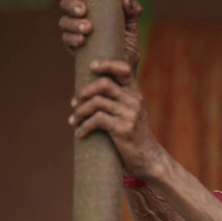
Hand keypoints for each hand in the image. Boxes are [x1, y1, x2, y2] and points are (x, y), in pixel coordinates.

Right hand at [58, 0, 142, 67]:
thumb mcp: (132, 26)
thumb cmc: (127, 43)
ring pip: (64, 22)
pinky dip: (73, 39)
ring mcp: (74, 32)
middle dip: (71, 6)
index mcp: (90, 7)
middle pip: (65, 5)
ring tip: (87, 29)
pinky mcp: (73, 48)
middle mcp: (79, 18)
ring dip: (73, 23)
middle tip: (83, 11)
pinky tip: (82, 40)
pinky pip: (67, 41)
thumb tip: (125, 0)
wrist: (124, 68)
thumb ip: (133, 11)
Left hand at [69, 59, 161, 177]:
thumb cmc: (133, 134)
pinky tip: (80, 134)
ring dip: (80, 112)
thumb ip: (116, 99)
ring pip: (96, 102)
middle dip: (84, 92)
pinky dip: (84, 127)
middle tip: (75, 103)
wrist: (147, 157)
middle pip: (103, 84)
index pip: (124, 69)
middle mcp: (135, 100)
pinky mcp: (123, 129)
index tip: (91, 67)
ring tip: (74, 121)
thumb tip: (86, 91)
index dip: (106, 64)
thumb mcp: (130, 112)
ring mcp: (130, 114)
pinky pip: (97, 120)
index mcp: (136, 93)